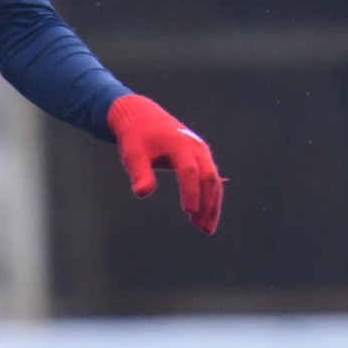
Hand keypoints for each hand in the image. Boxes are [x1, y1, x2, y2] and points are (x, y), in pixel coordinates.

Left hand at [107, 93, 223, 233]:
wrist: (144, 118)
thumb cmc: (137, 139)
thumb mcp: (133, 155)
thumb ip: (139, 173)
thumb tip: (143, 194)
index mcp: (178, 143)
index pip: (189, 170)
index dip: (190, 191)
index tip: (188, 212)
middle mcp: (195, 147)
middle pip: (208, 176)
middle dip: (207, 202)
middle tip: (200, 227)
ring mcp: (201, 151)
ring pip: (214, 179)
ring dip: (212, 204)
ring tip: (205, 229)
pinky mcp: (202, 158)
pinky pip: (211, 178)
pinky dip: (211, 197)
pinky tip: (205, 217)